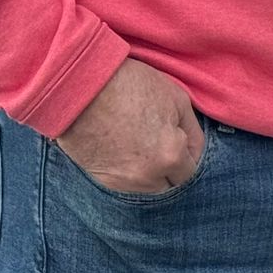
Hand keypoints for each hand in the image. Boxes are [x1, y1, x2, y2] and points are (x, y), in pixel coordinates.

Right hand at [55, 57, 204, 193]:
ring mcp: (121, 181)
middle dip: (170, 166)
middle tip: (161, 141)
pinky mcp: (100, 179)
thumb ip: (191, 131)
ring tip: (141, 144)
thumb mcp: (177, 99)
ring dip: (149, 171)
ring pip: (146, 186)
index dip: (187, 153)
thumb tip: (192, 148)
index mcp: (170, 156)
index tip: (179, 138)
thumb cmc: (131, 86)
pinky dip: (128, 171)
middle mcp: (147, 176)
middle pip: (168, 183)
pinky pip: (124, 183)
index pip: (189, 170)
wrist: (81, 88)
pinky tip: (124, 148)